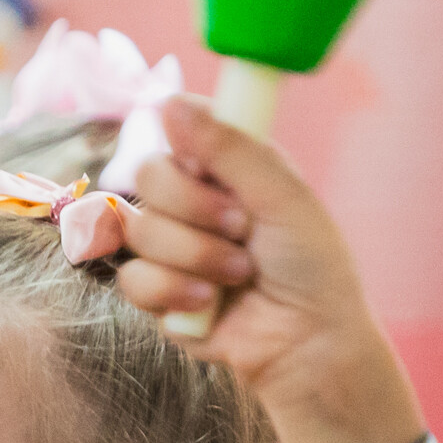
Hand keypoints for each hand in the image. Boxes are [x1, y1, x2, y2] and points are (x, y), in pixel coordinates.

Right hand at [112, 97, 428, 442]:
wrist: (308, 342)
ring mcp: (168, 247)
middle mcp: (190, 201)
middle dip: (193, 207)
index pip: (174, 129)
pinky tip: (208, 303)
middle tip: (240, 228)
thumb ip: (228, 148)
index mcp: (222, 167)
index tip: (213, 168)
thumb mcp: (281, 195)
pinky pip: (132, 279)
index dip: (186, 149)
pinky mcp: (154, 294)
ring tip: (237, 274)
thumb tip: (167, 101)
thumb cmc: (311, 266)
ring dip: (193, 255)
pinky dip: (173, 291)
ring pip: (137, 230)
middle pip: (145, 175)